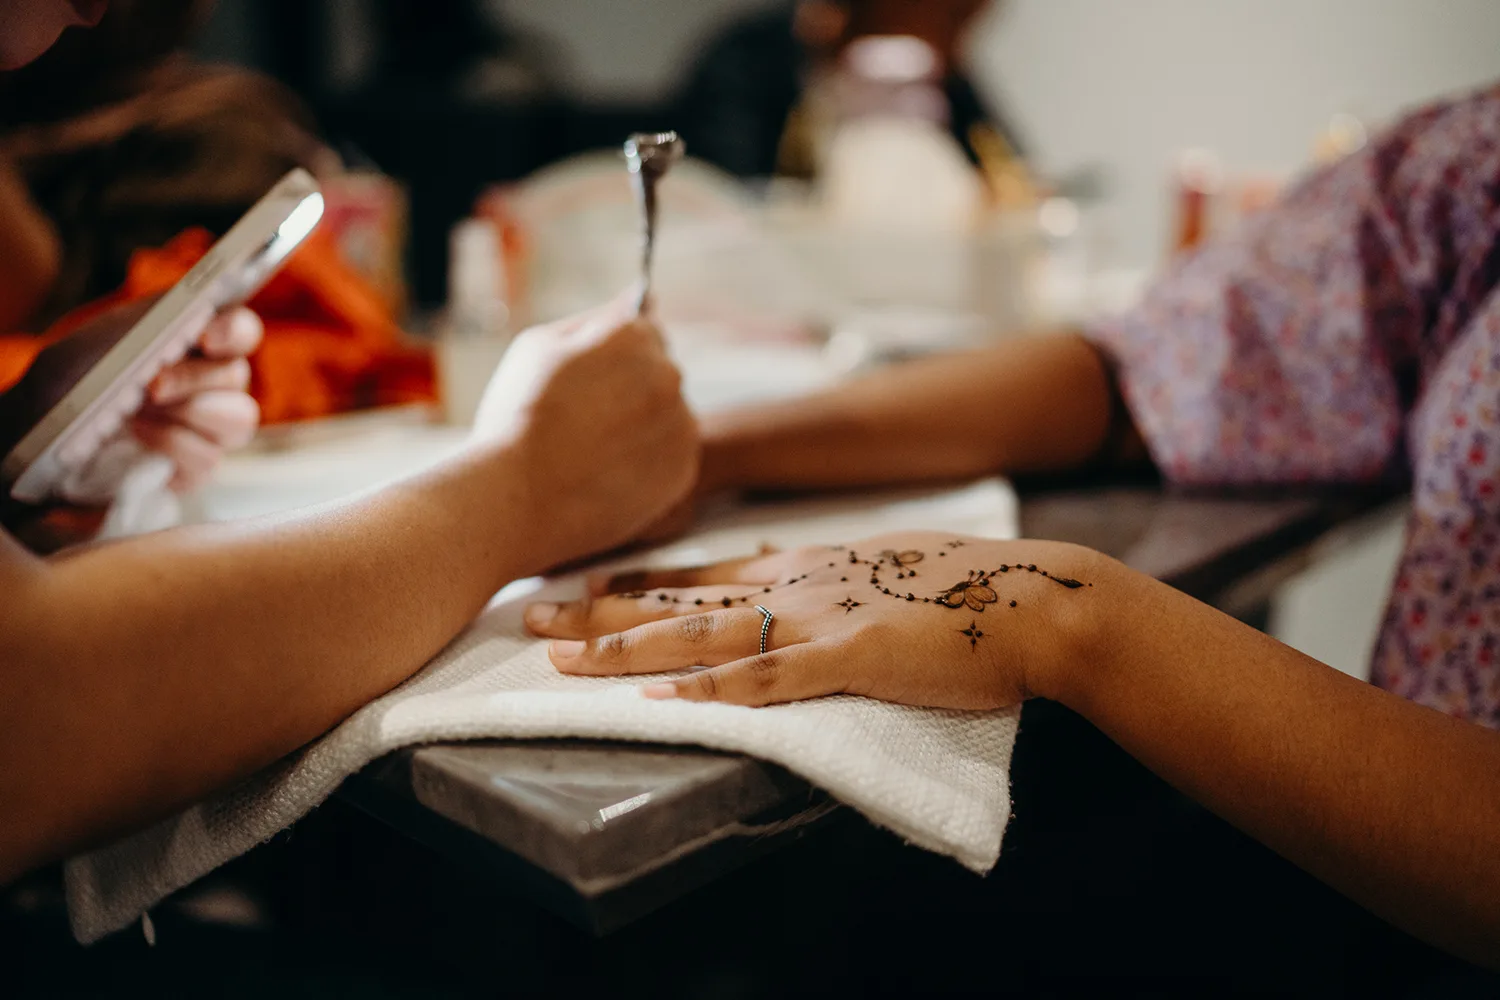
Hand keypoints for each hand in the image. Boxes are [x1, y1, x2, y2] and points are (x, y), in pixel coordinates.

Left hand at [0, 298, 261, 495]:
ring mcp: (214, 429)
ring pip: (238, 419)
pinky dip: (171, 444)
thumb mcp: (104, 339)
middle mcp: (217, 386)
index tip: (205, 336)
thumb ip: (149, 324)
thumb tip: (186, 313)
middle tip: (153, 385)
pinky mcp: (200, 467)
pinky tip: (138, 434)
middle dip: (194, 378)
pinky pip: (209, 458)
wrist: (47, 428)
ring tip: (140, 411)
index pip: (242, 331)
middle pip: (237, 376)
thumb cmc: (77, 377)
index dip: (234, 331)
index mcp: (201, 345)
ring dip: (188, 413)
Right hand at [472, 291, 697, 566]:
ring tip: (592, 453)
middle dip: (631, 390)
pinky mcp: (683, 471)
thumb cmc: (518, 416)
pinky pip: (671, 459)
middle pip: (660, 374)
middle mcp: (668, 375)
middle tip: (584, 421)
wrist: (517, 498)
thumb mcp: (538, 346)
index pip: (645, 330)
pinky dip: (648, 466)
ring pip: (668, 418)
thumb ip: (595, 319)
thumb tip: (638, 296)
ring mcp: (681, 426)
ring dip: (643, 428)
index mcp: (633, 336)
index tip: (591, 380)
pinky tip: (607, 476)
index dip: (614, 357)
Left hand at [524, 531, 1110, 708]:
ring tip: (563, 655)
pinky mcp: (848, 658)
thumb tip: (784, 581)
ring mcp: (817, 620)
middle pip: (677, 600)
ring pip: (701, 636)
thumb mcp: (882, 565)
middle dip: (599, 609)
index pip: (699, 574)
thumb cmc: (967, 591)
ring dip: (628, 647)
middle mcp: (795, 586)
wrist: (1033, 598)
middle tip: (530, 614)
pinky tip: (664, 702)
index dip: (634, 581)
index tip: (580, 583)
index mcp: (805, 566)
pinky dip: (710, 691)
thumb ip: (827, 576)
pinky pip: (766, 679)